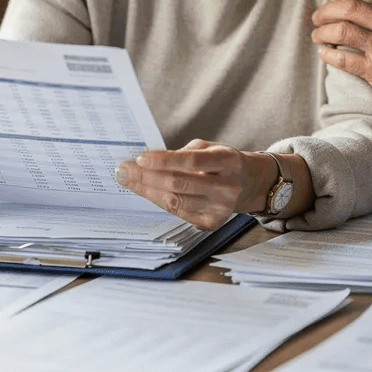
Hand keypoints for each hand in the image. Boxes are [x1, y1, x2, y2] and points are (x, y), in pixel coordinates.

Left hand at [114, 139, 278, 228]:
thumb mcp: (209, 148)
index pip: (192, 162)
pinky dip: (158, 200)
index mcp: (228, 161)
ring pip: (175, 202)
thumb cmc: (221, 162)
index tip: (140, 158)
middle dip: (147, 177)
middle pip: (180, 184)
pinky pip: (178, 212)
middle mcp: (227, 187)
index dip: (164, 160)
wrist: (249, 184)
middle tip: (123, 170)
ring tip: (127, 180)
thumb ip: (181, 154)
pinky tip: (145, 191)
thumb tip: (146, 163)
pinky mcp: (212, 223)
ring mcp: (220, 208)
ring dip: (147, 190)